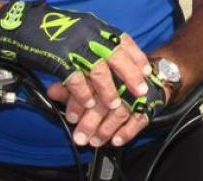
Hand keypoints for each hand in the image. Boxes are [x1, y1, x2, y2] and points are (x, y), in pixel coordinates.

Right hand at [0, 0, 151, 110]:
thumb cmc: (49, 28)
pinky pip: (76, 80)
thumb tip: (114, 54)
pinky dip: (84, 94)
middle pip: (116, 56)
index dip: (136, 56)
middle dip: (131, 75)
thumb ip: (95, 38)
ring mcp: (73, 46)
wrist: (18, 24)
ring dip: (108, 90)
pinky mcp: (57, 59)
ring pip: (99, 71)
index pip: (123, 40)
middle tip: (141, 90)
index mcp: (94, 26)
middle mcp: (88, 34)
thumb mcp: (78, 27)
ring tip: (115, 103)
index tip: (146, 69)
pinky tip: (89, 104)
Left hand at [48, 69, 165, 147]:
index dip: (80, 102)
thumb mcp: (89, 70)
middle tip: (80, 136)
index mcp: (108, 62)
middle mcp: (124, 75)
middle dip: (92, 121)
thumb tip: (52, 91)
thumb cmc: (114, 69)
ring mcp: (139, 90)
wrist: (150, 68)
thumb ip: (71, 81)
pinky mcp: (150, 102)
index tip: (71, 118)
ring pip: (121, 111)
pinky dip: (128, 131)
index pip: (93, 82)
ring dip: (107, 128)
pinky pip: (140, 119)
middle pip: (106, 100)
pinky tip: (116, 140)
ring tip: (95, 141)